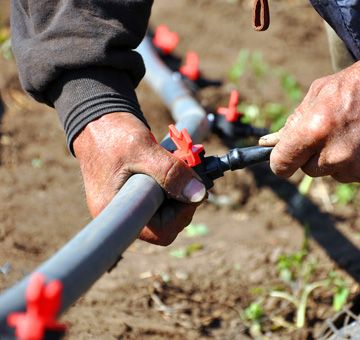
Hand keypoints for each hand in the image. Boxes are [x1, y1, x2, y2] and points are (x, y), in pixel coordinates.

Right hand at [73, 112, 205, 244]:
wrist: (96, 120)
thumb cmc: (112, 133)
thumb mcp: (141, 148)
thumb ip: (170, 171)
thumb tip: (198, 193)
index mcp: (117, 210)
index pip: (161, 232)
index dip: (182, 214)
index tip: (191, 188)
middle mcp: (122, 213)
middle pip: (167, 223)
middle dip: (184, 199)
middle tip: (190, 173)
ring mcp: (128, 204)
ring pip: (166, 210)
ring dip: (180, 189)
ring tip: (180, 165)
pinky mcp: (134, 194)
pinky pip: (160, 198)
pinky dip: (172, 184)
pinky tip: (172, 167)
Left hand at [259, 61, 359, 182]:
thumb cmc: (349, 88)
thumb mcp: (315, 97)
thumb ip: (291, 125)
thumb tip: (268, 144)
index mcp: (314, 131)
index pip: (282, 164)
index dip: (279, 161)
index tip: (281, 157)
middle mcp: (334, 153)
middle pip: (306, 169)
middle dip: (310, 154)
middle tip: (325, 133)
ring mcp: (352, 165)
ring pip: (327, 172)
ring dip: (330, 158)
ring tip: (344, 134)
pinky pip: (345, 173)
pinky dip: (347, 162)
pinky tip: (355, 141)